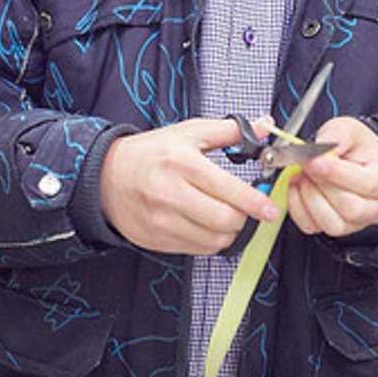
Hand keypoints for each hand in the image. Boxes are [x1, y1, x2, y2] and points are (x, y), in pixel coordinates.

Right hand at [99, 119, 280, 253]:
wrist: (107, 176)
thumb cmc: (150, 153)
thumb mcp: (188, 132)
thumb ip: (229, 131)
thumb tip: (263, 127)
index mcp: (183, 164)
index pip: (230, 191)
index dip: (256, 203)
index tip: (270, 210)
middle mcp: (172, 194)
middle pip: (226, 221)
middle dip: (243, 218)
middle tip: (243, 208)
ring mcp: (163, 221)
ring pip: (214, 241)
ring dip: (228, 232)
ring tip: (224, 216)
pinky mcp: (158, 240)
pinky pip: (197, 249)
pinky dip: (209, 241)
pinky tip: (204, 224)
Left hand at [285, 117, 377, 238]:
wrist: (357, 161)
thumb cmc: (357, 147)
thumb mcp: (349, 129)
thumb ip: (335, 135)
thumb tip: (315, 152)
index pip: (365, 183)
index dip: (334, 173)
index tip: (311, 160)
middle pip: (349, 208)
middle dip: (320, 185)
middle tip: (305, 164)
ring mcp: (358, 223)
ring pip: (331, 224)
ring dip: (308, 198)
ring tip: (302, 175)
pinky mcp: (337, 229)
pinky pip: (312, 227)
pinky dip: (298, 208)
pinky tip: (298, 187)